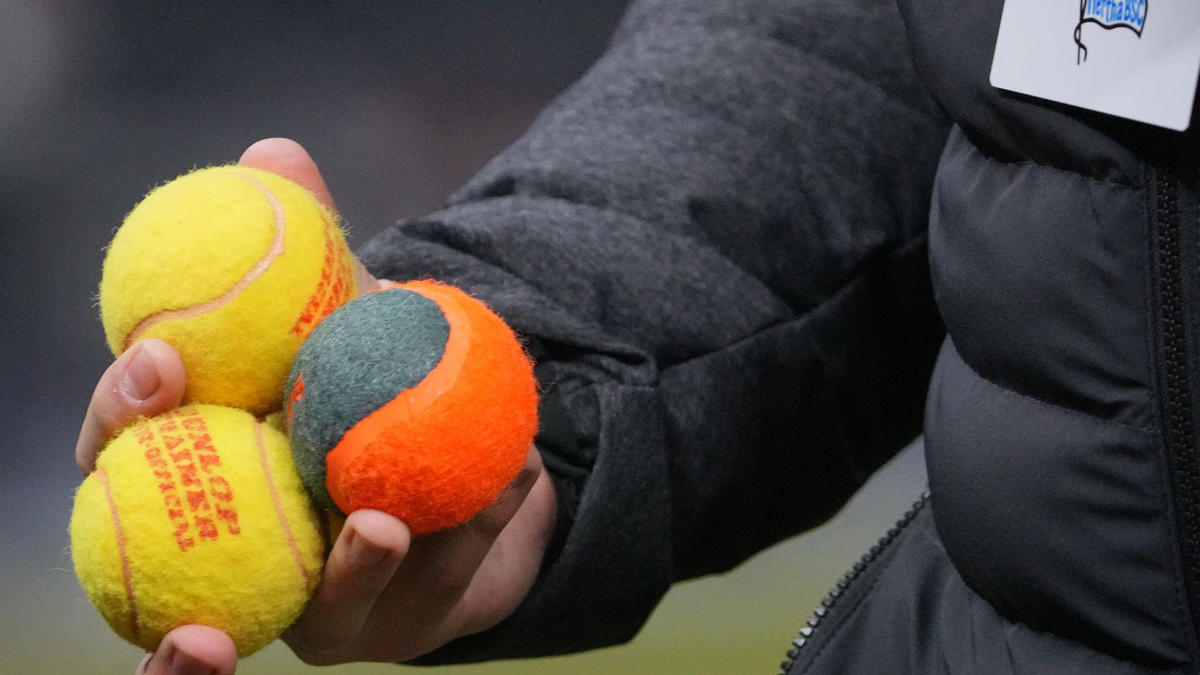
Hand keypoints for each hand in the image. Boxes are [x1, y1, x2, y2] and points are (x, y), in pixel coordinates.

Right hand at [75, 138, 557, 674]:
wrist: (459, 452)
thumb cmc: (373, 372)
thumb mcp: (348, 305)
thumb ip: (309, 241)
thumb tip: (275, 150)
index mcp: (197, 461)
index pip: (124, 444)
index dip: (122, 411)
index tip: (160, 363)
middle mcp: (229, 541)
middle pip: (189, 558)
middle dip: (225, 545)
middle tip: (333, 508)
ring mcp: (301, 602)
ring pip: (329, 599)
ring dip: (376, 555)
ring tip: (402, 515)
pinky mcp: (376, 626)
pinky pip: (426, 591)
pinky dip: (474, 529)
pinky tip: (511, 479)